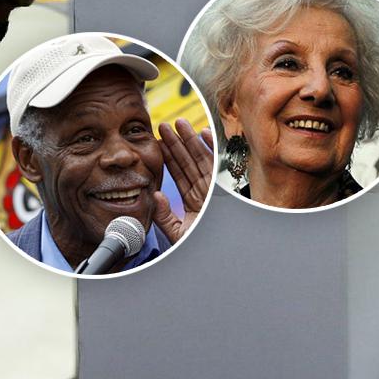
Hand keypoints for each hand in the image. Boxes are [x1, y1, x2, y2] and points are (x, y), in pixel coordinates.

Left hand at [153, 119, 213, 242]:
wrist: (218, 255)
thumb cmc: (200, 249)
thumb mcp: (176, 234)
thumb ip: (164, 216)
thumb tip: (156, 196)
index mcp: (192, 201)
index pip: (177, 174)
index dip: (168, 157)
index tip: (158, 141)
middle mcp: (203, 191)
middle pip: (187, 161)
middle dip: (176, 142)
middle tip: (164, 125)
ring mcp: (213, 188)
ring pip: (199, 158)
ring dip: (190, 139)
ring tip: (179, 123)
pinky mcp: (222, 187)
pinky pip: (216, 163)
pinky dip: (211, 148)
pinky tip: (203, 132)